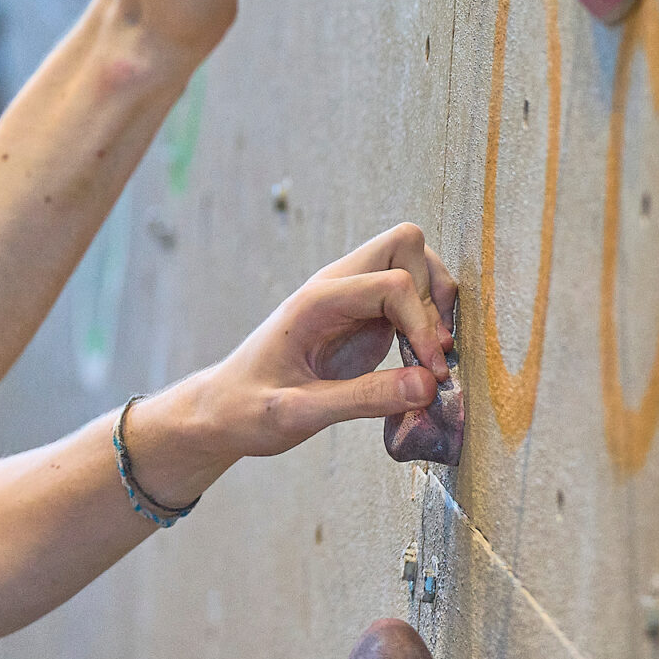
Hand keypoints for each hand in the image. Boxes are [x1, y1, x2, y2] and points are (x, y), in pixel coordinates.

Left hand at [197, 223, 457, 460]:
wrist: (222, 410)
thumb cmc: (248, 409)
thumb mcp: (298, 413)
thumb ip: (361, 400)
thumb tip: (428, 384)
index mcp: (316, 301)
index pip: (391, 281)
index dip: (422, 323)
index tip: (430, 372)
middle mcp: (334, 288)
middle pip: (404, 244)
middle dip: (433, 290)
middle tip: (435, 348)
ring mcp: (350, 300)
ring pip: (411, 263)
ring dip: (434, 302)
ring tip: (432, 355)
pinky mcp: (362, 319)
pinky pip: (407, 297)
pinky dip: (427, 320)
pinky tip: (421, 362)